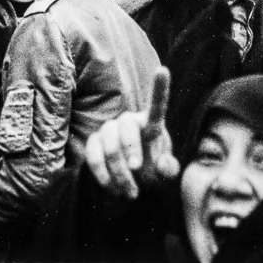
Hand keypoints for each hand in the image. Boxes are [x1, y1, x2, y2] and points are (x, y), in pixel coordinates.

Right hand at [85, 67, 178, 199]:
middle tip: (137, 169)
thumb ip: (168, 170)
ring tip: (130, 192)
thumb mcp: (164, 175)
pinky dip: (103, 175)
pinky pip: (93, 156)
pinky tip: (113, 189)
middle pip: (126, 127)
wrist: (128, 183)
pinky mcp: (94, 143)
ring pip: (109, 145)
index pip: (157, 106)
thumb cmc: (151, 173)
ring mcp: (109, 130)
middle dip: (130, 149)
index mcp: (151, 125)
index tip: (164, 70)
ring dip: (119, 172)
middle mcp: (129, 122)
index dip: (160, 88)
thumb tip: (164, 164)